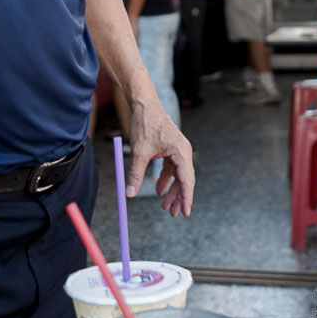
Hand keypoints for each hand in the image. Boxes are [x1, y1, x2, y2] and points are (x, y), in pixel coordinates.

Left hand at [125, 98, 194, 217]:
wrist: (143, 103)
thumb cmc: (145, 123)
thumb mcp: (139, 151)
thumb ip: (135, 173)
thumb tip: (129, 193)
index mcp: (181, 151)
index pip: (187, 180)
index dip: (186, 198)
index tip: (185, 213)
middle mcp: (183, 151)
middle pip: (184, 180)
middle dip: (178, 197)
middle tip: (172, 214)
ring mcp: (177, 149)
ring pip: (178, 175)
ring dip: (171, 190)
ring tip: (164, 206)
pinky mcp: (170, 148)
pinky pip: (171, 168)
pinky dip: (166, 179)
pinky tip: (159, 189)